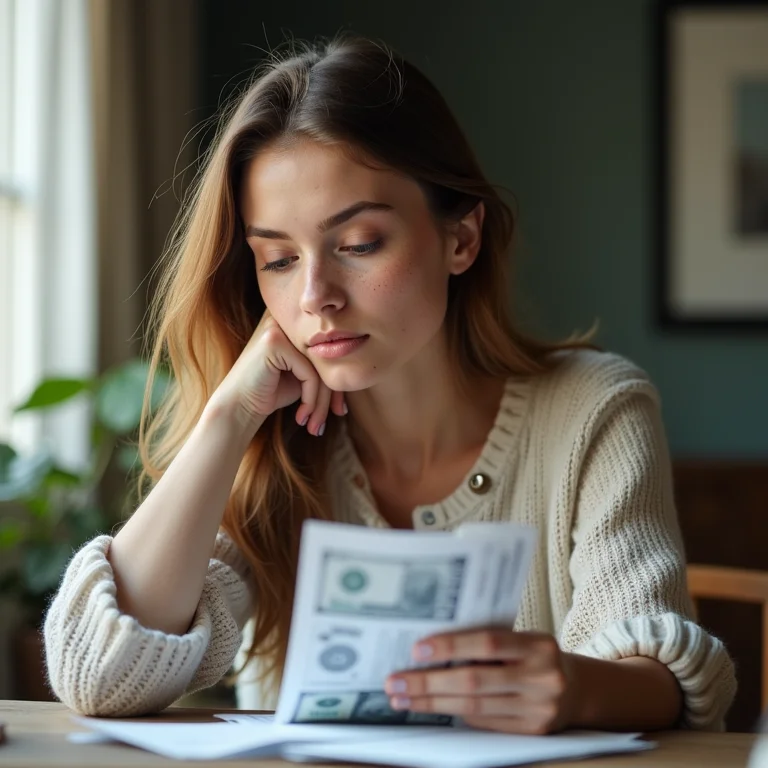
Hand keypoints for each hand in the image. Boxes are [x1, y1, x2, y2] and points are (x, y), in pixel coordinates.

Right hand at [209, 309, 345, 435]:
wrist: (237, 409)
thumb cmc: (270, 393)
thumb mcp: (303, 376)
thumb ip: (324, 365)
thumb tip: (356, 370)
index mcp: (294, 324)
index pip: (327, 350)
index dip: (337, 381)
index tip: (339, 409)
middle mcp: (285, 320)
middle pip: (326, 356)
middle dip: (333, 393)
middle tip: (335, 417)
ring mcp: (278, 328)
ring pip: (320, 366)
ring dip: (321, 402)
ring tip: (315, 425)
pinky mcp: (274, 342)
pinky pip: (310, 373)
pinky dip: (310, 399)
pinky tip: (301, 417)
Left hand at [385, 628, 576, 734]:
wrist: (576, 690)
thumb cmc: (535, 657)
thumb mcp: (521, 640)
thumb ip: (487, 642)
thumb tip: (431, 649)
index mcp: (538, 645)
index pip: (488, 643)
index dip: (451, 646)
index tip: (416, 650)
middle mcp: (543, 678)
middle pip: (475, 681)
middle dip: (428, 682)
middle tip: (395, 681)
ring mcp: (540, 709)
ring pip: (474, 708)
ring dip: (432, 703)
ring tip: (403, 698)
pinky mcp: (532, 733)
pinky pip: (484, 724)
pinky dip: (455, 714)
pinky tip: (432, 708)